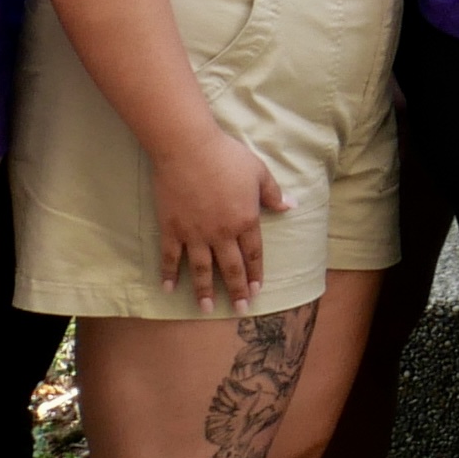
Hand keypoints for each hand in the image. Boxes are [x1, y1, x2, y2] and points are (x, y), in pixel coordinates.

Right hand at [153, 125, 289, 303]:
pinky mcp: (172, 228)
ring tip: (205, 309)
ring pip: (201, 269)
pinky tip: (168, 288)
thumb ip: (273, 193)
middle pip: (231, 267)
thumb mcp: (259, 171)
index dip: (255, 273)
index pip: (253, 254)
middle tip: (239, 309)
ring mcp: (195, 233)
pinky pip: (171, 256)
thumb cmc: (226, 156)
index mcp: (245, 220)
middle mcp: (222, 233)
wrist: (187, 148)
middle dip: (236, 290)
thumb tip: (290, 206)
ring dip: (204, 291)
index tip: (257, 290)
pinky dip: (169, 273)